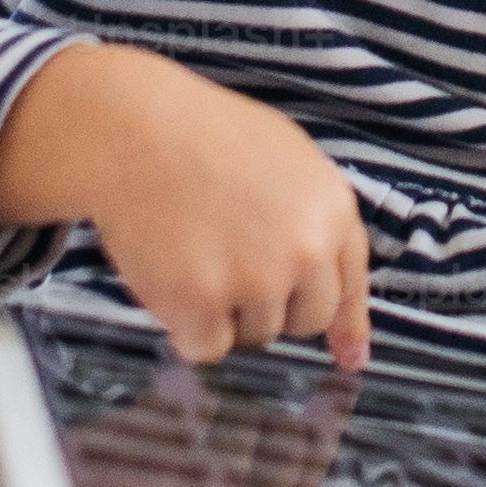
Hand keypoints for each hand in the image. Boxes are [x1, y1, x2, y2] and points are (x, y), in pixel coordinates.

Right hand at [0, 43, 372, 366]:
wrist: (134, 128)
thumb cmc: (202, 136)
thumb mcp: (287, 161)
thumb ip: (315, 222)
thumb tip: (333, 294)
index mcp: (333, 210)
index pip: (351, 288)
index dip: (347, 326)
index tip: (349, 358)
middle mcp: (306, 250)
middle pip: (305, 321)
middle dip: (272, 307)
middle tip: (229, 265)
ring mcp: (257, 279)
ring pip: (254, 335)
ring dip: (224, 312)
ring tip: (194, 252)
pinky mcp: (203, 302)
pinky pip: (206, 348)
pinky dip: (185, 327)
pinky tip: (171, 276)